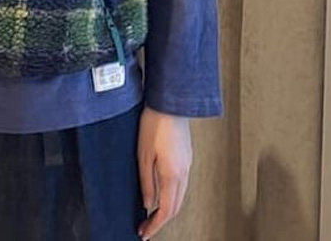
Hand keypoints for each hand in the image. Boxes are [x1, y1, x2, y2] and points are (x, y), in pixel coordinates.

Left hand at [136, 105, 191, 238]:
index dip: (155, 225)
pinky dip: (172, 195)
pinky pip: (181, 183)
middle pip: (176, 206)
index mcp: (173, 174)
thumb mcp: (143, 154)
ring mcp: (187, 164)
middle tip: (146, 226)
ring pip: (180, 196)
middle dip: (161, 220)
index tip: (144, 233)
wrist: (170, 102)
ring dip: (167, 208)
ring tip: (152, 213)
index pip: (166, 210)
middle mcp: (184, 172)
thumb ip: (147, 181)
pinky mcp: (186, 156)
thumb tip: (148, 203)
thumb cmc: (154, 123)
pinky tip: (162, 193)